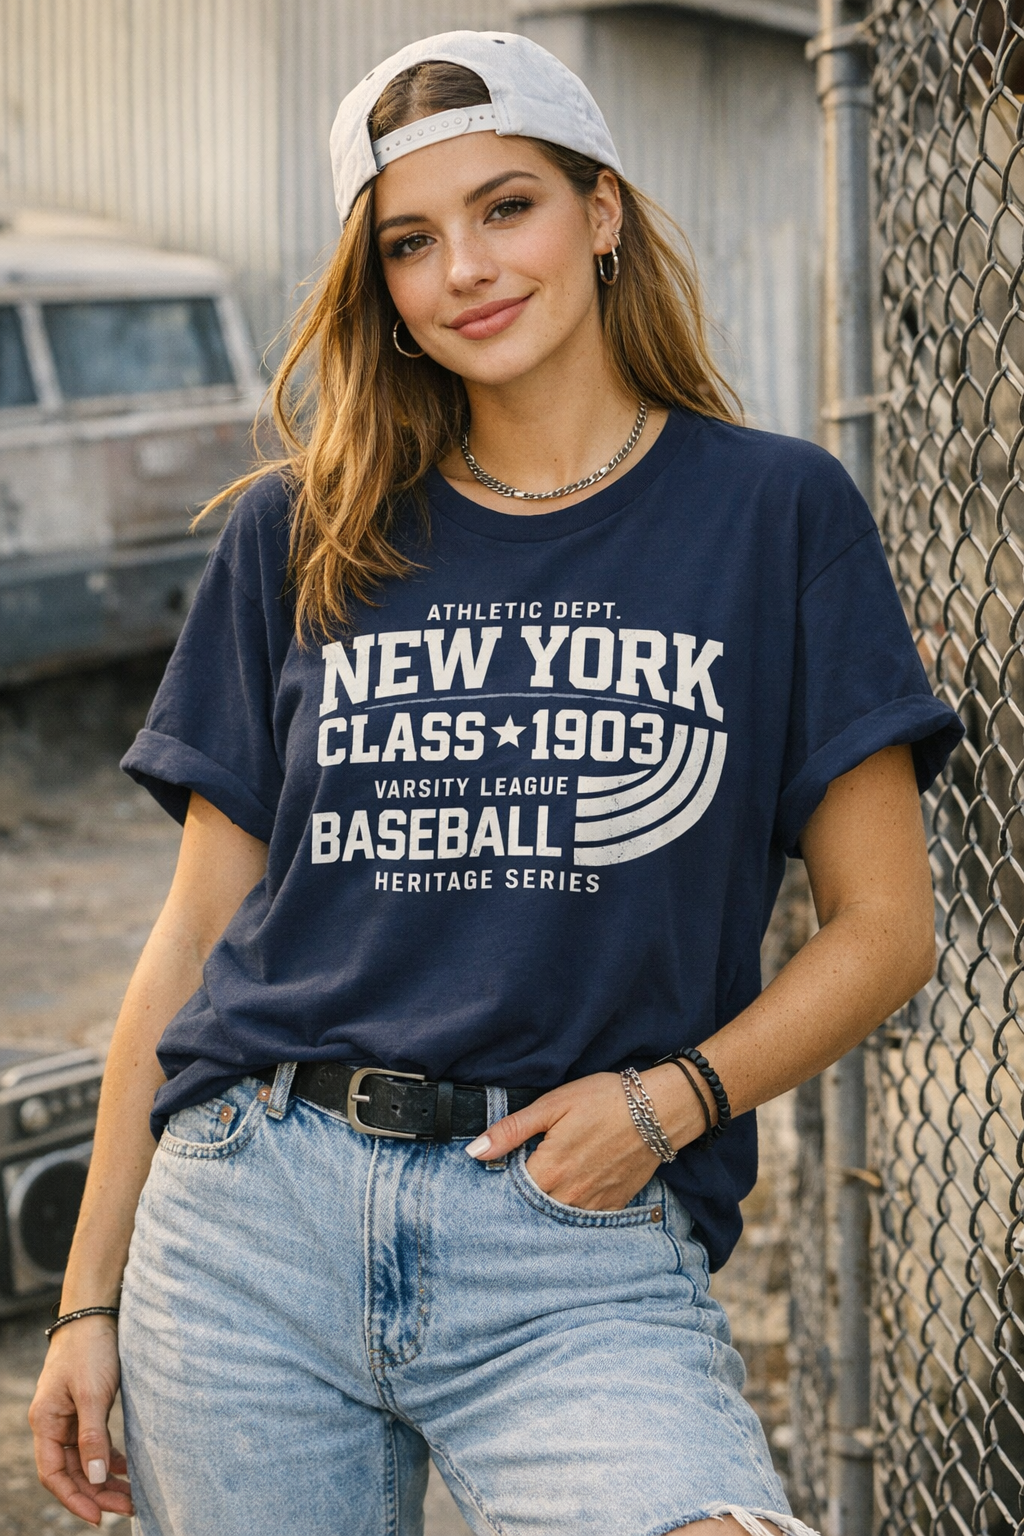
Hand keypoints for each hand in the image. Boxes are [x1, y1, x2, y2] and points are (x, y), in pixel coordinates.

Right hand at [29, 1316, 133, 1526]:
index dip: (74, 1499)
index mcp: (46, 1421)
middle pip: (71, 1471)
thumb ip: (93, 1437)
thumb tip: (96, 1478)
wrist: (97, 1312)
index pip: (54, 1474)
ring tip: (131, 1496)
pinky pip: (93, 1442)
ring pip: (84, 1459)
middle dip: (96, 1493)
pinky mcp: (86, 1407)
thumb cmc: (90, 1348)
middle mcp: (54, 1422)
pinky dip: (108, 1457)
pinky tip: (125, 1468)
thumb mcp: (93, 1393)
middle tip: (127, 1508)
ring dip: (104, 1478)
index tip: (99, 1517)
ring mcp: (69, 1415)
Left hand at [465, 1067, 703, 1210]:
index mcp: (549, 1171)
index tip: (495, 1175)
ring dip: (545, 1208)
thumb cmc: (604, 1100)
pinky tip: (570, 1194)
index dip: (499, 1184)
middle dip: (520, 1200)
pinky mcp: (613, 1205)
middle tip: (519, 1182)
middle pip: (531, 1210)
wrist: (659, 1110)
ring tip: (543, 1189)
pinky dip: (572, 1212)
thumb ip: (512, 1131)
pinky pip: (584, 1220)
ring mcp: (593, 1205)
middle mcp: (569, 1196)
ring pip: (557, 1219)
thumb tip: (474, 1151)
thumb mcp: (553, 1105)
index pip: (509, 1193)